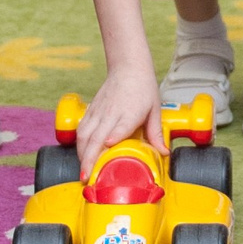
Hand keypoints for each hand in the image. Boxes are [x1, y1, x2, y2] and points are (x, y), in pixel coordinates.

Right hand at [77, 63, 164, 177]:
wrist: (128, 66)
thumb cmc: (143, 87)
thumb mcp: (155, 109)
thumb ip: (156, 133)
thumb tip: (164, 152)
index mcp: (130, 112)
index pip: (119, 126)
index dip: (113, 136)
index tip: (107, 144)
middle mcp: (111, 113)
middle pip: (95, 137)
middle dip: (89, 158)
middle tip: (86, 177)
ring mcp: (99, 111)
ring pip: (84, 135)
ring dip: (81, 154)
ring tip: (82, 171)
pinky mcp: (91, 110)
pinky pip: (82, 129)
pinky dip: (79, 144)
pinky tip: (80, 155)